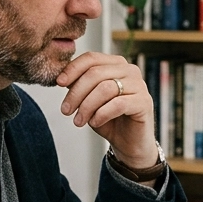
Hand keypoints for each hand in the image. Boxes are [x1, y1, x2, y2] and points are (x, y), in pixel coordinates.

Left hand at [57, 52, 156, 168]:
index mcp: (116, 64)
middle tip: (66, 110)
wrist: (128, 143)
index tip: (59, 83)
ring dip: (86, 106)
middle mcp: (130, 70)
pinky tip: (94, 123)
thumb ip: (79, 85)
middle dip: (76, 93)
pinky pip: (118, 104)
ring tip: (78, 121)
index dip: (72, 69)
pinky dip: (101, 114)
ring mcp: (139, 85)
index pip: (91, 58)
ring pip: (105, 88)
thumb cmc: (109, 120)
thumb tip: (62, 77)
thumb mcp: (89, 99)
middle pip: (95, 73)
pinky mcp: (144, 102)